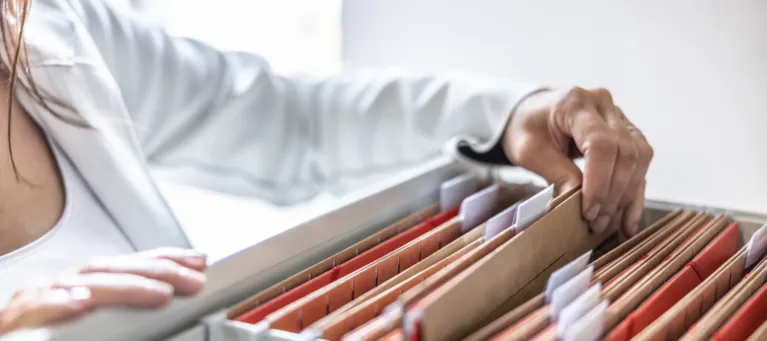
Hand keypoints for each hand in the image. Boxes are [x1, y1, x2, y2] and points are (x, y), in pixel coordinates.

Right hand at [0, 248, 206, 334]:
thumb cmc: (50, 336)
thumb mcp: (94, 323)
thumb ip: (122, 315)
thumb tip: (165, 302)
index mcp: (84, 286)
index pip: (130, 266)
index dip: (166, 259)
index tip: (201, 260)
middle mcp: (63, 287)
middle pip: (113, 269)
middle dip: (158, 271)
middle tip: (194, 279)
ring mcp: (37, 301)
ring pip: (82, 285)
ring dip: (123, 287)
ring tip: (160, 293)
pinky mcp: (14, 320)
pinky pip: (34, 309)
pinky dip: (56, 304)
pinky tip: (79, 302)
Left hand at [503, 87, 652, 235]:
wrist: (531, 113)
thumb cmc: (526, 128)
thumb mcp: (529, 151)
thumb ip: (555, 172)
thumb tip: (578, 204)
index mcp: (575, 103)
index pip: (600, 144)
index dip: (599, 182)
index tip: (589, 210)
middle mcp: (604, 105)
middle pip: (625, 152)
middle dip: (613, 193)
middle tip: (596, 222)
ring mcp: (619, 116)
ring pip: (639, 158)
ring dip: (627, 195)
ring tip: (609, 224)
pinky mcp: (627, 132)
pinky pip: (639, 163)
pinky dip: (635, 192)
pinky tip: (628, 219)